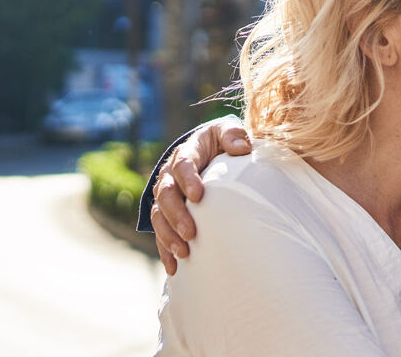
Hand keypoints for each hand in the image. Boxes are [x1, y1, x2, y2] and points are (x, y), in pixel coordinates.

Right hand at [151, 120, 251, 274]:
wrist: (209, 152)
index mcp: (187, 153)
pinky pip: (161, 232)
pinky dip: (165, 250)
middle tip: (190, 233)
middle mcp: (170, 175)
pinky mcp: (167, 213)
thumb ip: (233, 135)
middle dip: (176, 215)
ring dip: (168, 235)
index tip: (198, 195)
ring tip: (183, 253)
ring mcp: (167, 195)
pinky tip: (174, 268)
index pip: (183, 165)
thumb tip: (242, 147)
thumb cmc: (223, 143)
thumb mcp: (227, 132)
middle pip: (166, 194)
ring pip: (159, 216)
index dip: (187, 180)